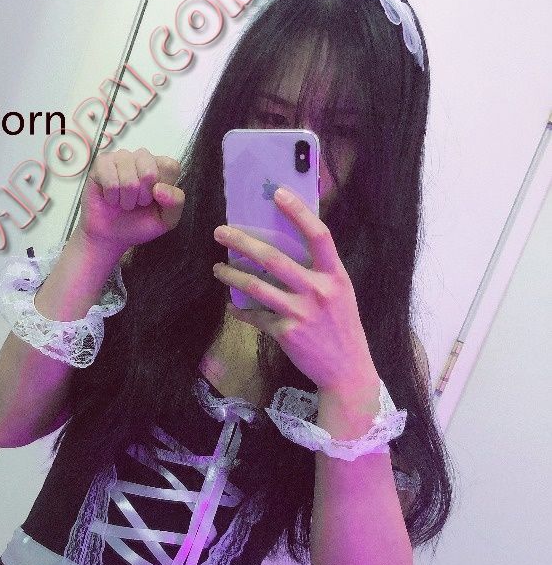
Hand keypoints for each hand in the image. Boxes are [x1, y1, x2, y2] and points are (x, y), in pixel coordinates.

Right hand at [76, 148, 184, 255]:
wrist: (112, 236)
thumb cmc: (139, 224)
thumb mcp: (167, 219)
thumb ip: (175, 202)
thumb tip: (159, 188)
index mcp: (161, 167)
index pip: (170, 166)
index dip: (163, 190)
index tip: (155, 200)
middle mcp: (142, 158)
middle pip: (149, 171)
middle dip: (143, 196)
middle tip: (137, 203)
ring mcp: (121, 158)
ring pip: (129, 177)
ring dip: (126, 199)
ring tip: (124, 202)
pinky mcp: (101, 163)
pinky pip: (110, 180)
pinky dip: (112, 197)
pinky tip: (111, 199)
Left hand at [212, 186, 378, 394]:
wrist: (347, 371)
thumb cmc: (342, 328)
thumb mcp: (341, 294)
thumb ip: (319, 272)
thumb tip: (288, 248)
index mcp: (336, 275)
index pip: (319, 235)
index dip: (298, 212)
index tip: (277, 193)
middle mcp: (319, 290)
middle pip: (274, 258)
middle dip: (242, 242)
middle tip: (220, 231)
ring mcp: (301, 312)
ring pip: (257, 286)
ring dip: (232, 275)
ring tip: (217, 268)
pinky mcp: (286, 332)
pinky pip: (256, 316)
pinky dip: (241, 310)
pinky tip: (233, 306)